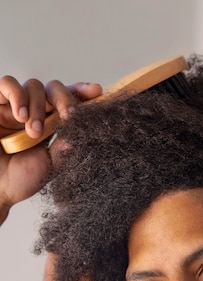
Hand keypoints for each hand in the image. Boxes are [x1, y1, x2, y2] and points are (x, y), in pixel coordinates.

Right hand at [0, 77, 101, 223]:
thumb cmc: (22, 179)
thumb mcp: (52, 164)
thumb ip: (66, 146)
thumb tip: (83, 128)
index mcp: (51, 124)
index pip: (68, 101)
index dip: (82, 92)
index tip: (97, 92)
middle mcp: (35, 111)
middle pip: (54, 88)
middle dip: (64, 99)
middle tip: (68, 117)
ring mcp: (15, 106)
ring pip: (34, 85)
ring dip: (39, 106)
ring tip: (34, 132)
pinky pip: (7, 83)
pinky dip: (17, 95)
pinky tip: (21, 116)